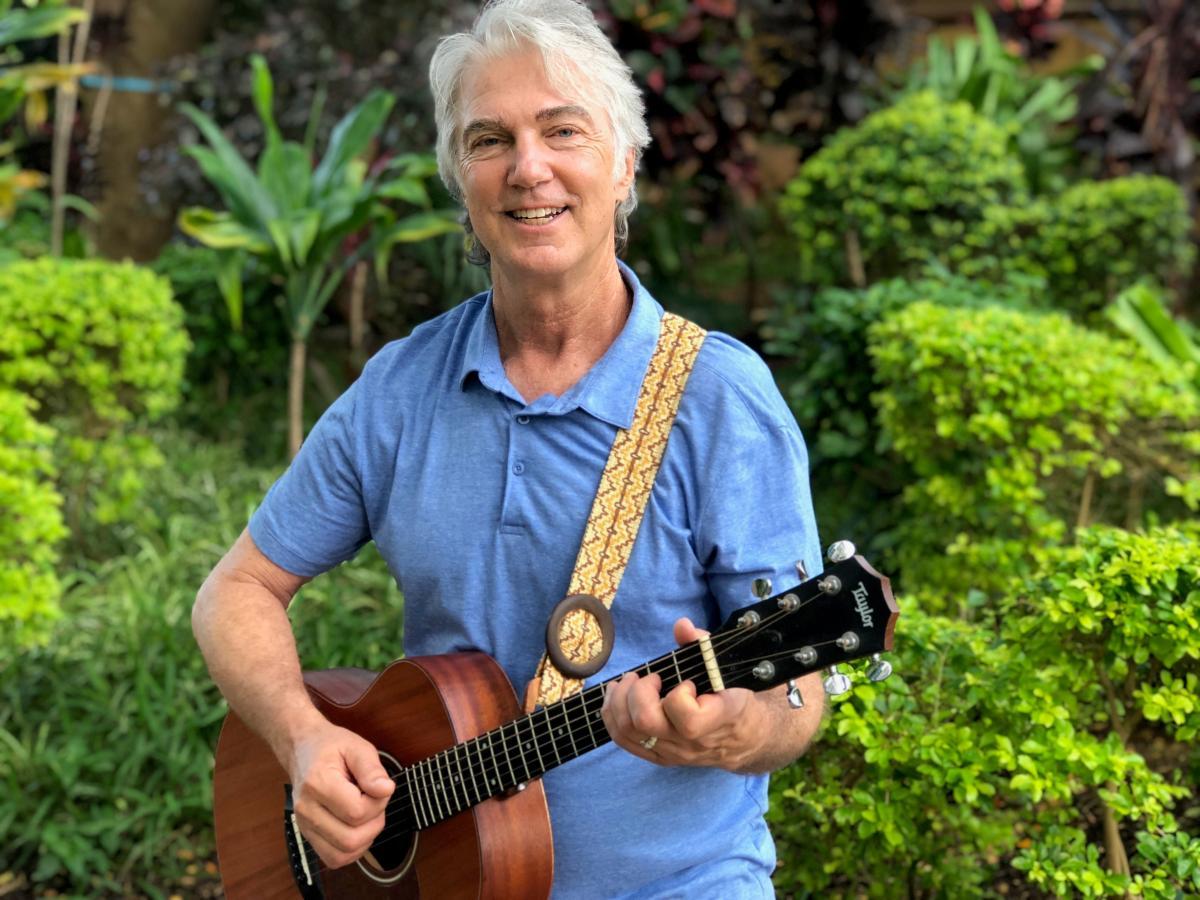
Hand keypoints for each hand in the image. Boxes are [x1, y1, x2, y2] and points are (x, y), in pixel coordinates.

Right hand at [287, 720, 394, 868]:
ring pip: (341, 855)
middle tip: (375, 803)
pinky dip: (352, 849)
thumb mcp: (357, 747)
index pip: (356, 812)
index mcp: (318, 783)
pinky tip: (358, 828)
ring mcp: (304, 826)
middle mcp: (306, 809)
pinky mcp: (308, 835)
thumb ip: (372, 769)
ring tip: (367, 815)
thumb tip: (386, 790)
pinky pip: (333, 858)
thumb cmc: (331, 746)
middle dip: (374, 824)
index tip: (379, 787)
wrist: (303, 749)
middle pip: (349, 840)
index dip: (377, 803)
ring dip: (364, 839)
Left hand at [601, 617, 766, 770]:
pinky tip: (618, 696)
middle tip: (650, 678)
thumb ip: (702, 646)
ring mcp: (671, 753)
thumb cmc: (732, 697)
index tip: (687, 682)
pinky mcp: (657, 757)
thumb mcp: (725, 669)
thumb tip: (681, 625)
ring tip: (628, 682)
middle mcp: (689, 743)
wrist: (742, 737)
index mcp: (714, 722)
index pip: (686, 718)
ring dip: (619, 701)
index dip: (679, 694)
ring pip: (628, 731)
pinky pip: (623, 741)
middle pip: (645, 722)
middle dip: (638, 692)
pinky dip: (612, 716)